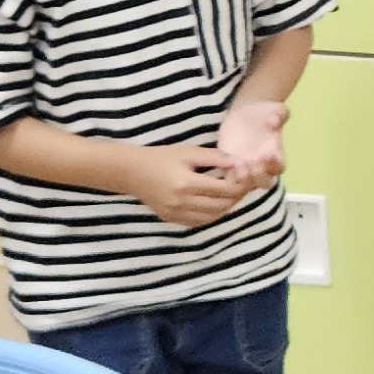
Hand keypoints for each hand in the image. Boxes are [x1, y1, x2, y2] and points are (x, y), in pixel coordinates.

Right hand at [126, 146, 257, 229]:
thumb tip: (239, 162)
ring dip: (226, 206)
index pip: (225, 190)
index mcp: (187, 183)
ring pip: (213, 217)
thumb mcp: (188, 152)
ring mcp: (176, 214)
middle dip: (237, 195)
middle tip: (241, 183)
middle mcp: (182, 202)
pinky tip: (215, 202)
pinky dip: (213, 214)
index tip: (243, 173)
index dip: (239, 182)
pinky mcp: (172, 219)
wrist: (131, 172)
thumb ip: (215, 157)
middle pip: (222, 205)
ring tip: (230, 192)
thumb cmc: (160, 157)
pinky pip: (200, 222)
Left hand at [215, 101, 288, 190]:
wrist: (246, 113)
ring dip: (242, 179)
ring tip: (237, 164)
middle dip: (258, 176)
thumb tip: (274, 121)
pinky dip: (228, 175)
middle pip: (264, 183)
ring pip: (246, 185)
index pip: (279, 168)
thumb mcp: (277, 109)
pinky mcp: (229, 166)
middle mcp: (262, 166)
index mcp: (275, 155)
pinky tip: (226, 161)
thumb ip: (280, 114)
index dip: (274, 165)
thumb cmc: (265, 113)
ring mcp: (245, 168)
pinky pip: (229, 180)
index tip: (267, 153)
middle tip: (251, 162)